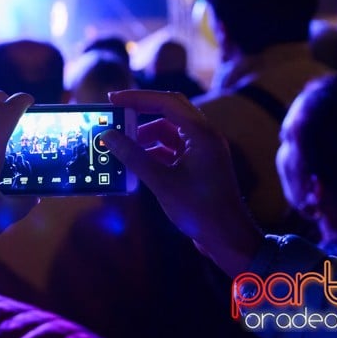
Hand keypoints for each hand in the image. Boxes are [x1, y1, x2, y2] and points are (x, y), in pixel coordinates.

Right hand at [103, 90, 263, 276]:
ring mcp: (202, 150)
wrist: (228, 239)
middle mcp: (204, 136)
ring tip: (122, 143)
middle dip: (141, 111)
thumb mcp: (162, 182)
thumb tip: (108, 136)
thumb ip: (133, 156)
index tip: (113, 99)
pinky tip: (136, 160)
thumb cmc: (201, 210)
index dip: (137, 98)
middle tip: (116, 113)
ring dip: (145, 134)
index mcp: (201, 134)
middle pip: (169, 110)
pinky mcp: (198, 164)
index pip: (166, 102)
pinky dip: (153, 150)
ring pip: (169, 130)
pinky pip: (172, 147)